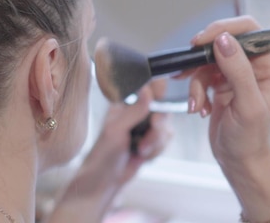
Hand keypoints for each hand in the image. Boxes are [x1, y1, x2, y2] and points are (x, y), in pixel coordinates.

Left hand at [46, 79, 171, 222]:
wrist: (105, 181)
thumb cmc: (103, 154)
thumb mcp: (116, 130)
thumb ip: (134, 110)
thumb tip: (148, 90)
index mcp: (124, 103)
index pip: (147, 88)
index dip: (158, 97)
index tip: (157, 112)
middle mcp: (136, 111)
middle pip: (163, 109)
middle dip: (157, 128)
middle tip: (147, 138)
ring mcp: (145, 126)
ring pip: (166, 127)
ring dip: (156, 142)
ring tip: (140, 151)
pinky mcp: (151, 140)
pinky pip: (166, 140)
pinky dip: (157, 150)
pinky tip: (142, 156)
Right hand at [177, 15, 269, 165]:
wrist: (238, 161)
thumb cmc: (250, 139)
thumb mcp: (247, 105)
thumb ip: (238, 70)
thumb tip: (223, 40)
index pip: (249, 30)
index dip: (223, 29)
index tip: (202, 41)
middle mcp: (256, 64)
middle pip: (223, 41)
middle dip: (203, 59)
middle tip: (189, 70)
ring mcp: (237, 73)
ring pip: (207, 60)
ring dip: (197, 82)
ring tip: (197, 103)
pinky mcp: (221, 82)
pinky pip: (201, 74)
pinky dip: (195, 89)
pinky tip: (198, 107)